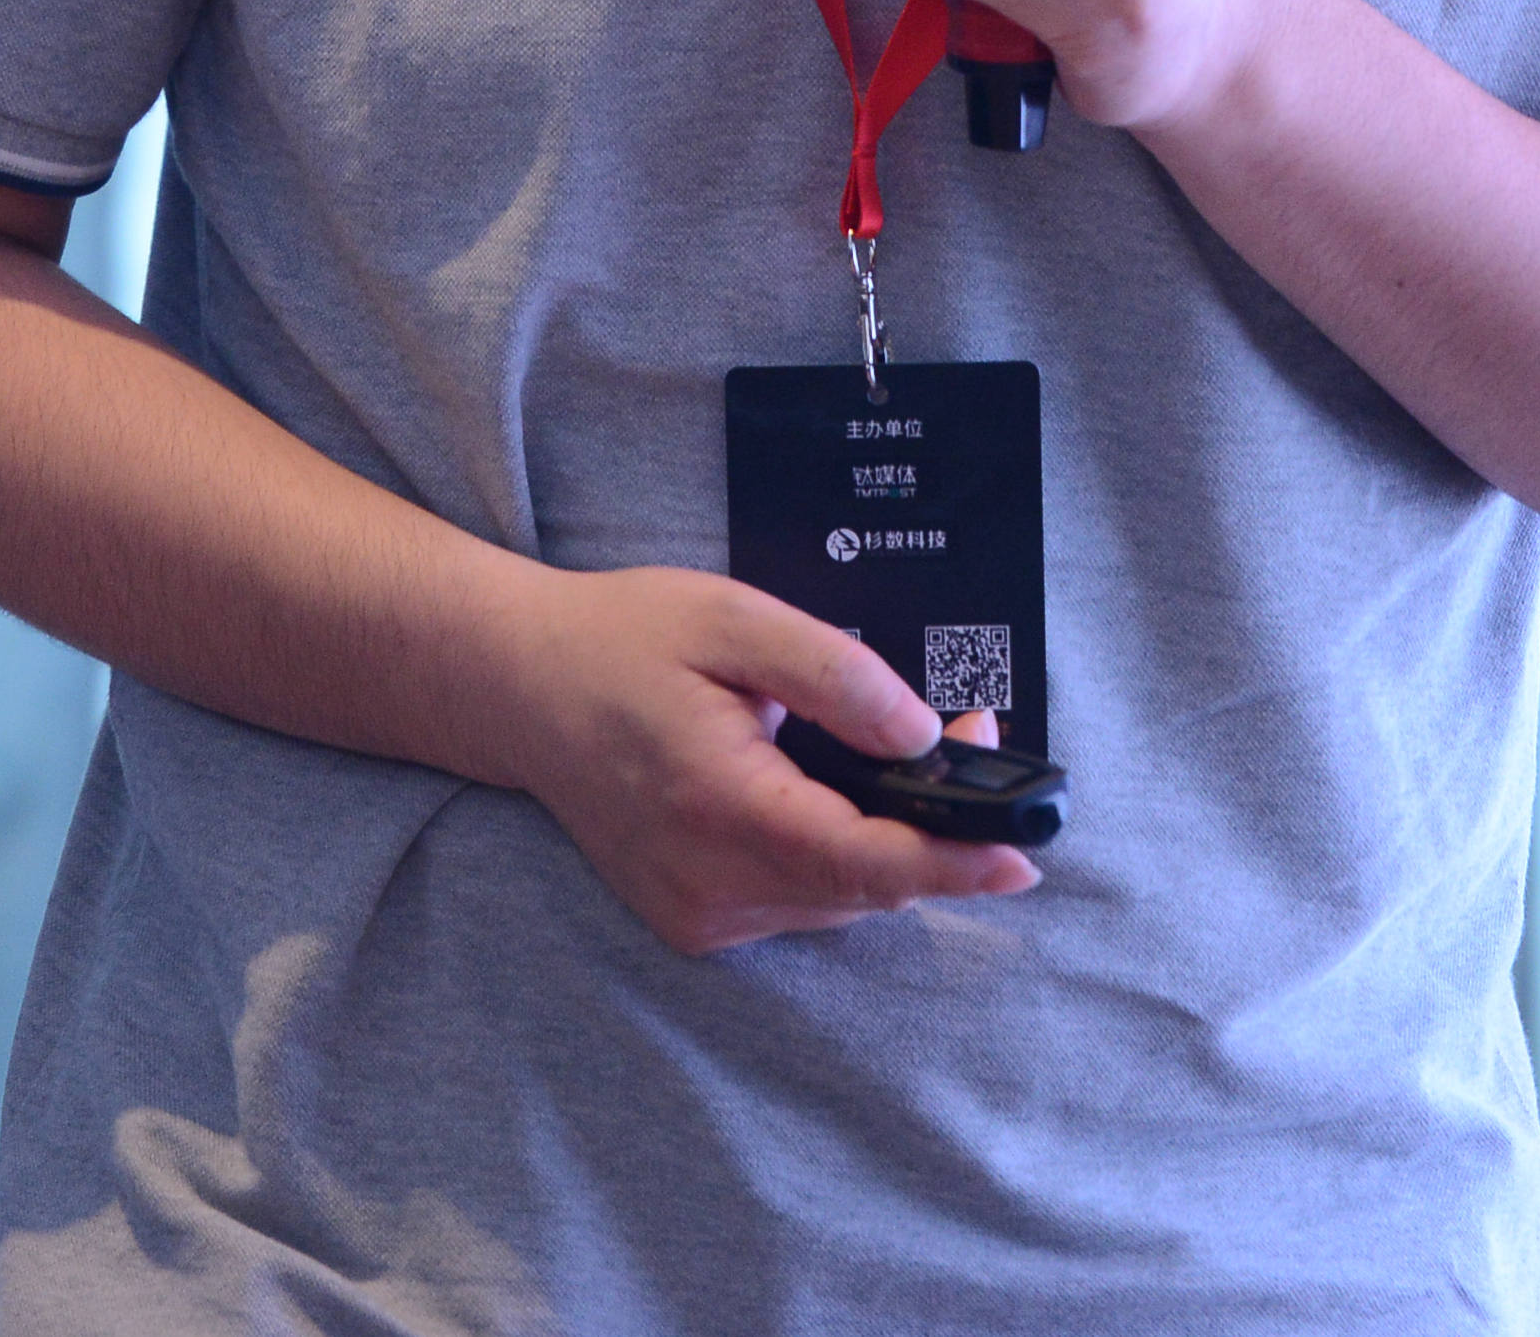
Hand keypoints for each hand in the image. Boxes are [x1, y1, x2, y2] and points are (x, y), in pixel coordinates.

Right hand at [481, 563, 1039, 954]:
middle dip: (933, 825)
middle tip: (970, 737)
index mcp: (719, 807)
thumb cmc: (622, 641)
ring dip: (886, 842)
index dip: (952, 863)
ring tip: (904, 755)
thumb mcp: (734, 619)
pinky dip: (835, 857)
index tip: (1021, 857)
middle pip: (863, 885)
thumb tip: (921, 735)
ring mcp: (697, 913)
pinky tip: (834, 795)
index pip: (864, 863)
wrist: (519, 688)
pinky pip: (797, 901)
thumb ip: (837, 675)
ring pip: (836, 900)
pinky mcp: (692, 920)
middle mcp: (708, 883)